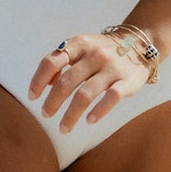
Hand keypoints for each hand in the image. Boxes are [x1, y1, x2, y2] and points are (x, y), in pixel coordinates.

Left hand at [28, 31, 151, 133]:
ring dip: (71, 114)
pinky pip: (111, 98)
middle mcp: (93, 55)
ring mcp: (111, 68)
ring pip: (85, 94)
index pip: (51, 62)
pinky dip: (98, 111)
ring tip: (63, 128)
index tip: (32, 97)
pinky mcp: (128, 81)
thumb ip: (62, 61)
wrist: (138, 44)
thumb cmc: (101, 50)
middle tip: (45, 115)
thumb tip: (45, 83)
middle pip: (66, 82)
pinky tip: (89, 120)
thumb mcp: (80, 47)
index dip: (38, 80)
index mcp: (78, 44)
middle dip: (52, 102)